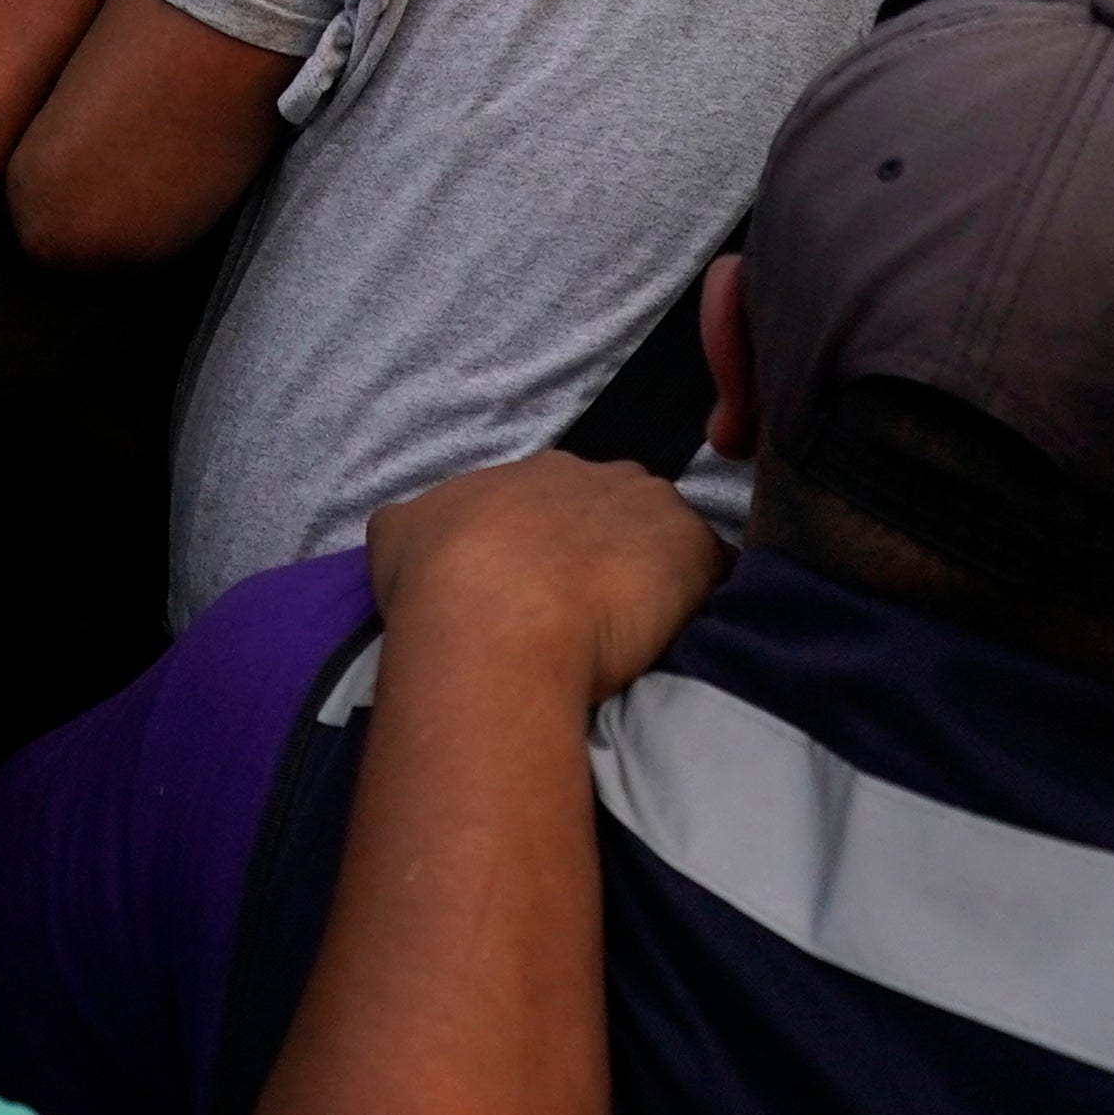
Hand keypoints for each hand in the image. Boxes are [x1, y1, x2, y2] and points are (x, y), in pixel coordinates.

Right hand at [367, 451, 728, 700]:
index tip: (550, 590)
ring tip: (642, 637)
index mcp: (538, 470)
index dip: (558, 546)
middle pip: (625, 510)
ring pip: (672, 542)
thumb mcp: (398, 534)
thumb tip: (414, 532)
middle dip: (616, 553)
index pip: (564, 499)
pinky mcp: (699, 555)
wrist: (494, 618)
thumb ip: (415, 524)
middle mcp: (603, 475)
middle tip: (595, 614)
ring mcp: (656, 511)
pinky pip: (715, 578)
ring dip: (663, 578)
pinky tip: (679, 644)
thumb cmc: (441, 579)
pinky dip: (703, 606)